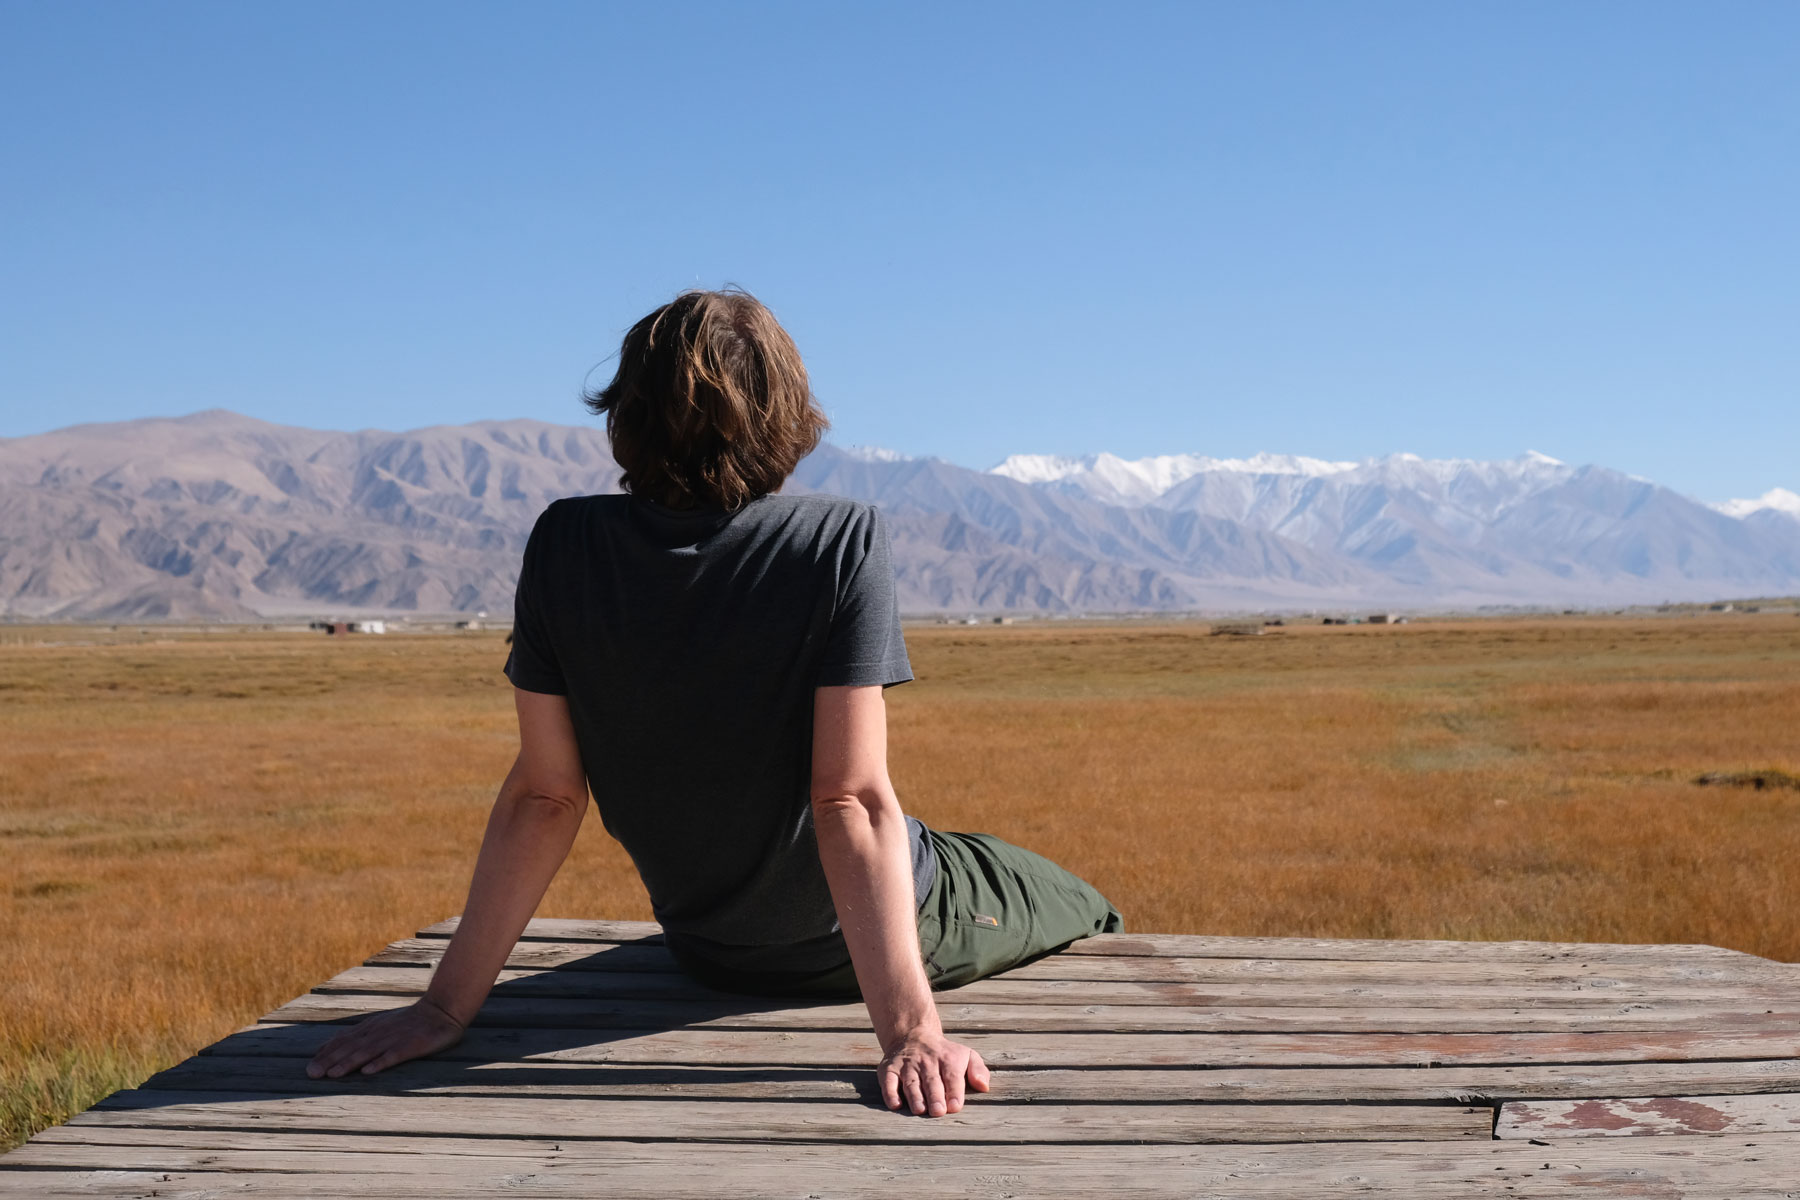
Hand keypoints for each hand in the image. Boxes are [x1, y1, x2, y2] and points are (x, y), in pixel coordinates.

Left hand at [305, 996, 464, 1079]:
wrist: (442, 1010)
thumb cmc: (409, 1021)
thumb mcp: (381, 1023)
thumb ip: (359, 1035)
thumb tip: (329, 1047)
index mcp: (371, 1027)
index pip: (344, 1040)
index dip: (326, 1053)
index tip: (310, 1067)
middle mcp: (379, 1032)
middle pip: (352, 1047)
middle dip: (331, 1061)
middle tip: (312, 1074)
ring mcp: (395, 1038)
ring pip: (368, 1052)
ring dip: (350, 1063)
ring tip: (333, 1075)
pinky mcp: (412, 1045)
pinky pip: (395, 1054)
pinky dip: (381, 1062)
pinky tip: (369, 1072)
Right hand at [878, 1031, 990, 1115]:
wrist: (913, 1035)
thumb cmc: (945, 1055)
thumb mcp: (967, 1055)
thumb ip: (978, 1070)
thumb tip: (983, 1086)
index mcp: (948, 1059)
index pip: (952, 1076)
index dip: (954, 1091)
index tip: (954, 1106)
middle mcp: (927, 1062)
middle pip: (931, 1080)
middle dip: (935, 1096)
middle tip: (938, 1111)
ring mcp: (907, 1066)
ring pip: (911, 1082)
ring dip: (915, 1096)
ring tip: (919, 1110)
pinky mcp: (889, 1069)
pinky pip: (888, 1081)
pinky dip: (890, 1093)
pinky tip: (895, 1104)